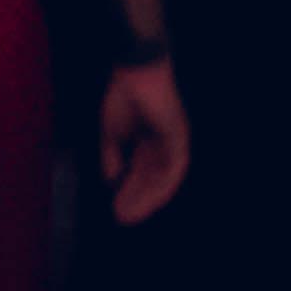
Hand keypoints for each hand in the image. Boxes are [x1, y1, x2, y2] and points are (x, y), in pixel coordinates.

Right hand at [97, 55, 190, 223]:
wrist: (136, 71)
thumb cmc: (124, 96)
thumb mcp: (112, 133)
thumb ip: (112, 157)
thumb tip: (111, 180)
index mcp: (148, 142)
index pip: (141, 174)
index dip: (129, 193)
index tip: (117, 210)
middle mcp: (163, 144)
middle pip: (152, 179)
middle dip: (137, 199)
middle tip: (122, 218)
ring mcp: (173, 140)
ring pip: (164, 177)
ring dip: (148, 197)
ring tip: (130, 212)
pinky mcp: (178, 136)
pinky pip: (175, 166)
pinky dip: (163, 183)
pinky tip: (149, 198)